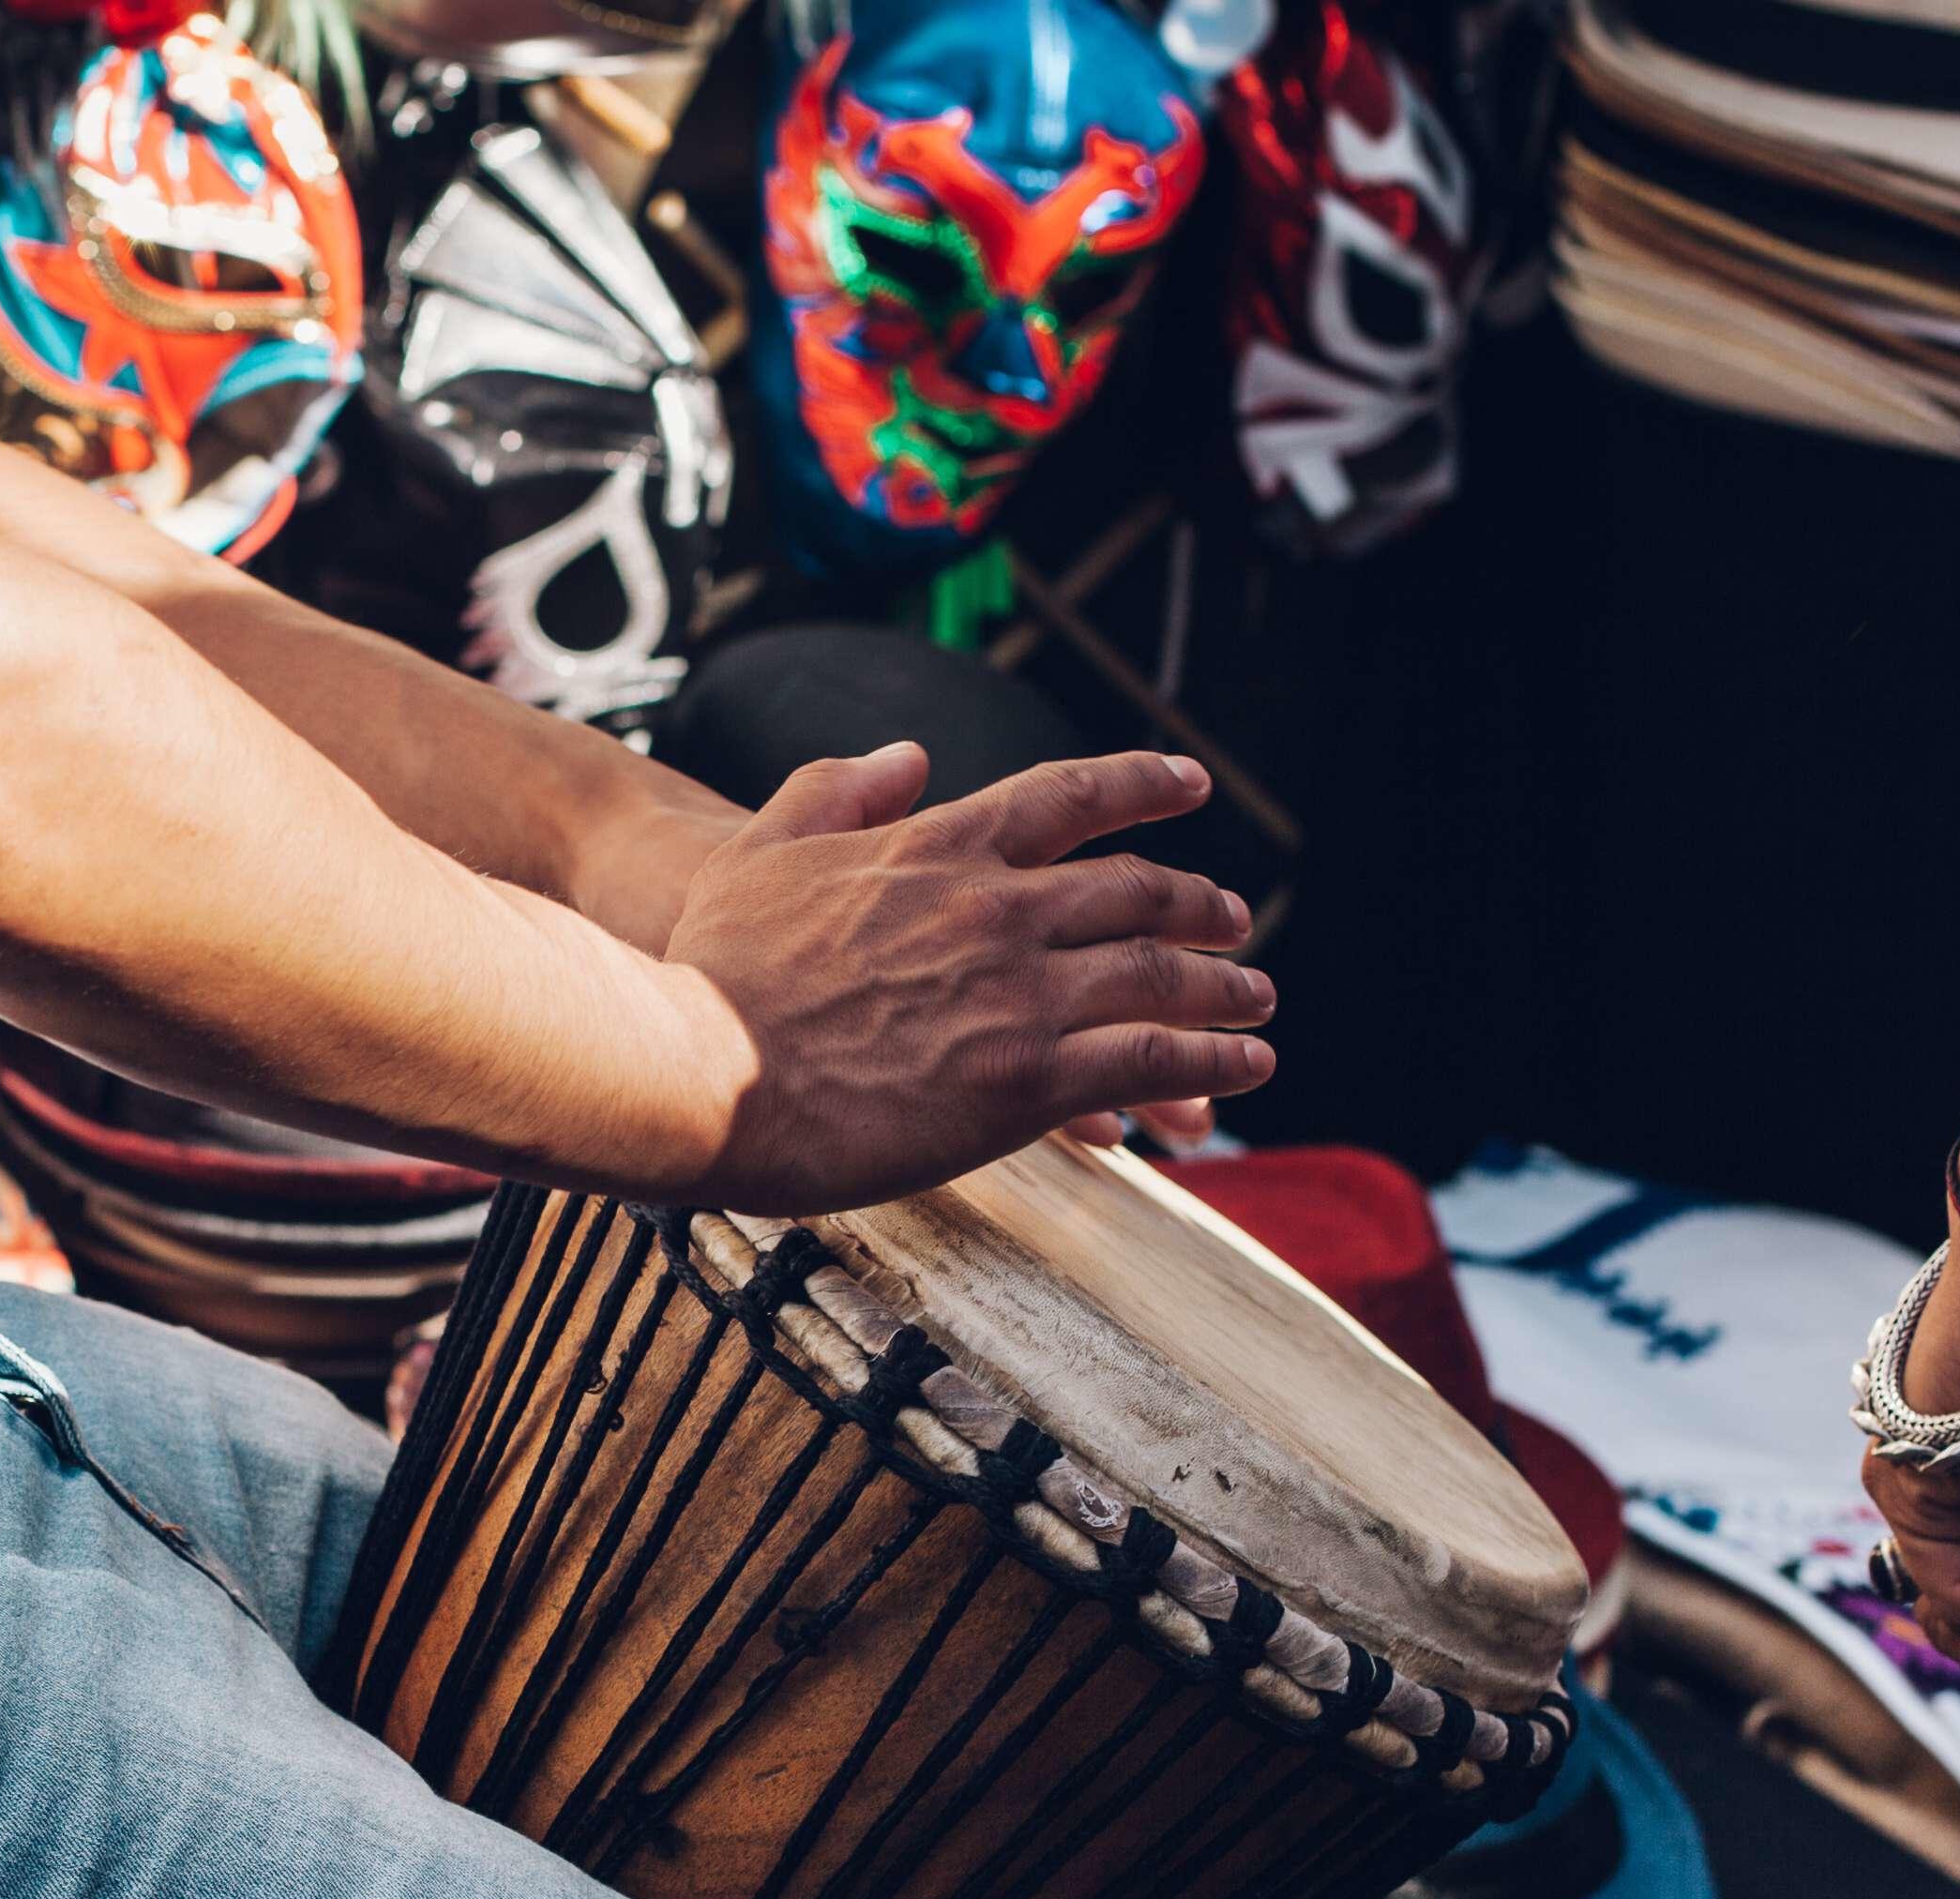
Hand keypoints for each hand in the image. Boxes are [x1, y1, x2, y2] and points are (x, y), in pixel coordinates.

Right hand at [659, 743, 1275, 1212]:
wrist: (702, 1072)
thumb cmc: (712, 973)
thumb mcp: (758, 851)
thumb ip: (835, 791)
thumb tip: (904, 755)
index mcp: (940, 847)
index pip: (1069, 797)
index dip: (1141, 786)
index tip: (1188, 786)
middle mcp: (999, 909)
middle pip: (1137, 890)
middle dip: (1199, 904)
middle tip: (1234, 921)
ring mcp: (1021, 995)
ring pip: (1160, 976)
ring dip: (1223, 987)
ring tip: (1256, 1001)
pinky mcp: (1027, 1082)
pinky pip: (1148, 1062)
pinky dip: (1208, 1062)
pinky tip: (1239, 1072)